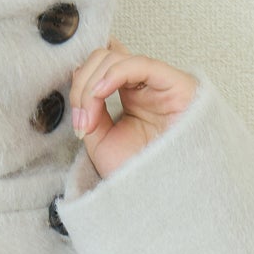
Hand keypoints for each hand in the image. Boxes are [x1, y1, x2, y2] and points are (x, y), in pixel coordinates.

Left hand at [69, 37, 197, 181]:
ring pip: (116, 58)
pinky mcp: (177, 83)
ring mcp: (159, 82)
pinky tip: (100, 94)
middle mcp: (144, 84)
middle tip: (81, 122)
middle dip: (81, 86)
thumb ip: (89, 110)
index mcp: (129, 94)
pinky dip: (113, 75)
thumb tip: (78, 81)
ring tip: (89, 121)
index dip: (79, 81)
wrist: (161, 195)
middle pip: (103, 58)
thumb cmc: (138, 172)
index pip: (100, 66)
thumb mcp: (102, 140)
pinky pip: (140, 64)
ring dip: (91, 86)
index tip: (76, 120)